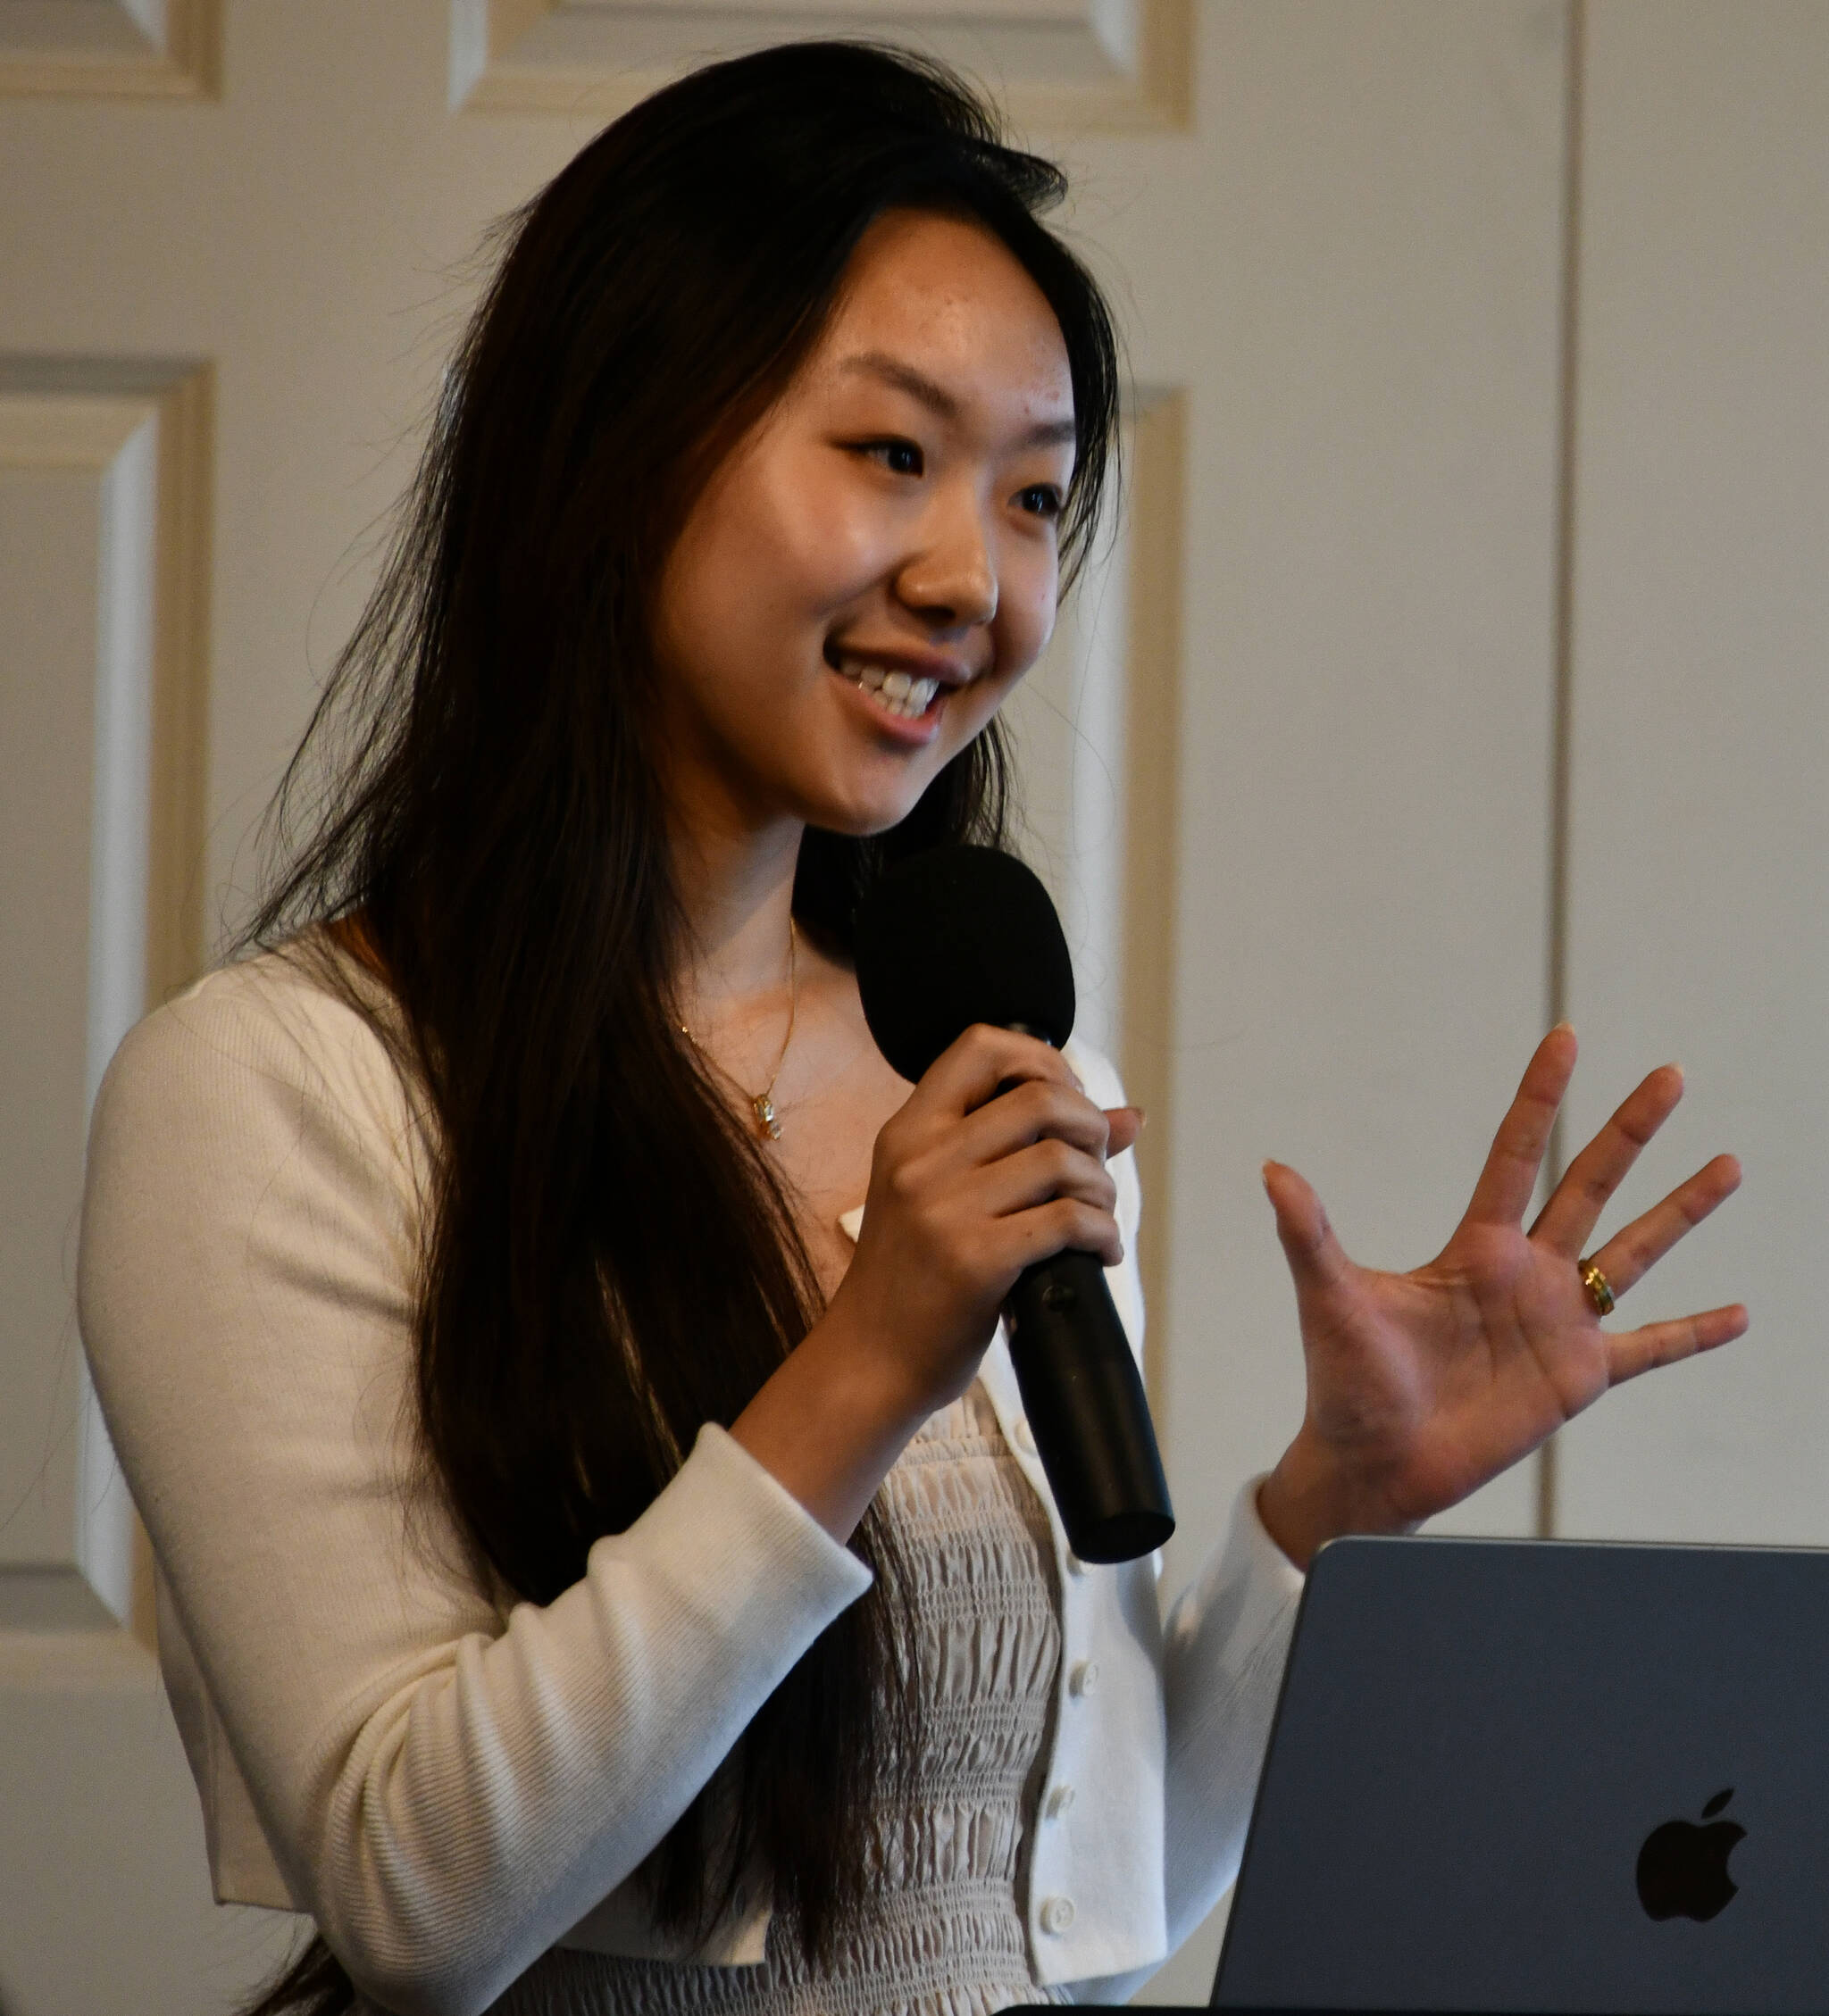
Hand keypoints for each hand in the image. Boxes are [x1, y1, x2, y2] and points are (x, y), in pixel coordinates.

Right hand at [731, 1023, 1139, 1537]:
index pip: (980, 1046)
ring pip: (1060, 1159)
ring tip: (1099, 1216)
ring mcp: (945, 1210)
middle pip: (1038, 1097)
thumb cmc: (912, 1278)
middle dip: (1089, 1126)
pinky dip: (1103, 1233)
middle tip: (1096, 1165)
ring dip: (1102, 1187)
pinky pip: (1068, 1222)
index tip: (1066, 1100)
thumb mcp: (943, 1196)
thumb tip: (1129, 1117)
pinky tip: (1102, 1252)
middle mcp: (921, 1161)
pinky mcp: (975, 1261)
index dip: (1042, 1059)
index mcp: (908, 1132)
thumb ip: (1021, 1147)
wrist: (870, 1360)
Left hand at [1256, 1025, 1744, 1568]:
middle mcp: (1526, 1273)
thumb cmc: (1345, 1381)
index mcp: (1474, 1247)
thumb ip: (1309, 1235)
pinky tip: (1740, 1312)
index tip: (1566, 1037)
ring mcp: (1558, 1323)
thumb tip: (1271, 1170)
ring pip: (1634, 1252)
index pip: (1516, 1153)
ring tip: (1729, 1163)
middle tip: (1673, 1073)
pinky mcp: (1577, 1378)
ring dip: (1682, 1210)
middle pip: (1590, 1184)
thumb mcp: (1331, 1300)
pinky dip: (1694, 1333)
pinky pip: (1649, 1348)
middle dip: (1631, 1130)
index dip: (1541, 1096)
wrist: (1371, 1464)